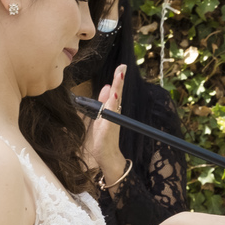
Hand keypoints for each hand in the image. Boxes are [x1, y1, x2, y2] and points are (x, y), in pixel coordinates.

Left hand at [82, 64, 126, 182]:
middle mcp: (115, 114)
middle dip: (120, 80)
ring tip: (119, 76)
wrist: (108, 157)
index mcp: (112, 111)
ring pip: (115, 102)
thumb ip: (104, 103)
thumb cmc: (104, 139)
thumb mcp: (102, 117)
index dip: (118, 79)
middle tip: (122, 67)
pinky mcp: (109, 129)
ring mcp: (113, 121)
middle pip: (118, 94)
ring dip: (118, 89)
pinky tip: (114, 97)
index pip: (115, 92)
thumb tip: (108, 86)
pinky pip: (111, 116)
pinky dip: (112, 107)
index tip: (121, 66)